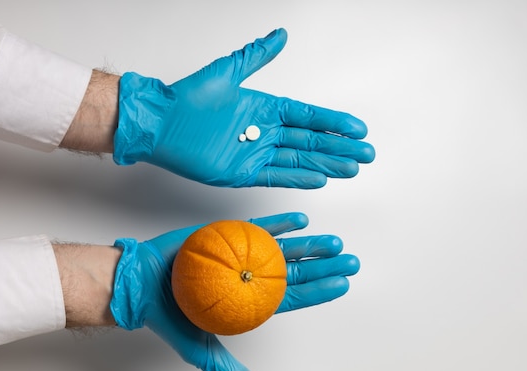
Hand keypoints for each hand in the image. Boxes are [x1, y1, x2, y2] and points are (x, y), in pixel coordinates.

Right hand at [109, 212, 359, 370]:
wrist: (140, 283)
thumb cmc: (170, 317)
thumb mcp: (200, 350)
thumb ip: (228, 370)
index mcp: (250, 302)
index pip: (293, 298)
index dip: (319, 292)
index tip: (343, 284)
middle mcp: (251, 278)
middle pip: (296, 272)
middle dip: (326, 266)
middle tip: (350, 259)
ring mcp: (242, 256)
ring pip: (284, 249)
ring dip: (310, 244)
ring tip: (332, 240)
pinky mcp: (228, 235)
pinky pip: (258, 227)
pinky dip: (280, 224)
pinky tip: (300, 220)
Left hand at [112, 28, 374, 187]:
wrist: (160, 123)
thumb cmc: (188, 97)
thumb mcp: (227, 71)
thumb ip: (257, 55)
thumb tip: (281, 35)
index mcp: (265, 108)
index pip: (308, 117)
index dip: (333, 123)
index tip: (357, 128)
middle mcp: (265, 132)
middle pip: (311, 142)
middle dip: (340, 148)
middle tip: (366, 155)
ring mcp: (256, 153)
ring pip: (299, 160)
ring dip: (326, 164)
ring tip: (352, 169)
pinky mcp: (243, 172)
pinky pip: (277, 175)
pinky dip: (299, 178)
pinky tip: (321, 179)